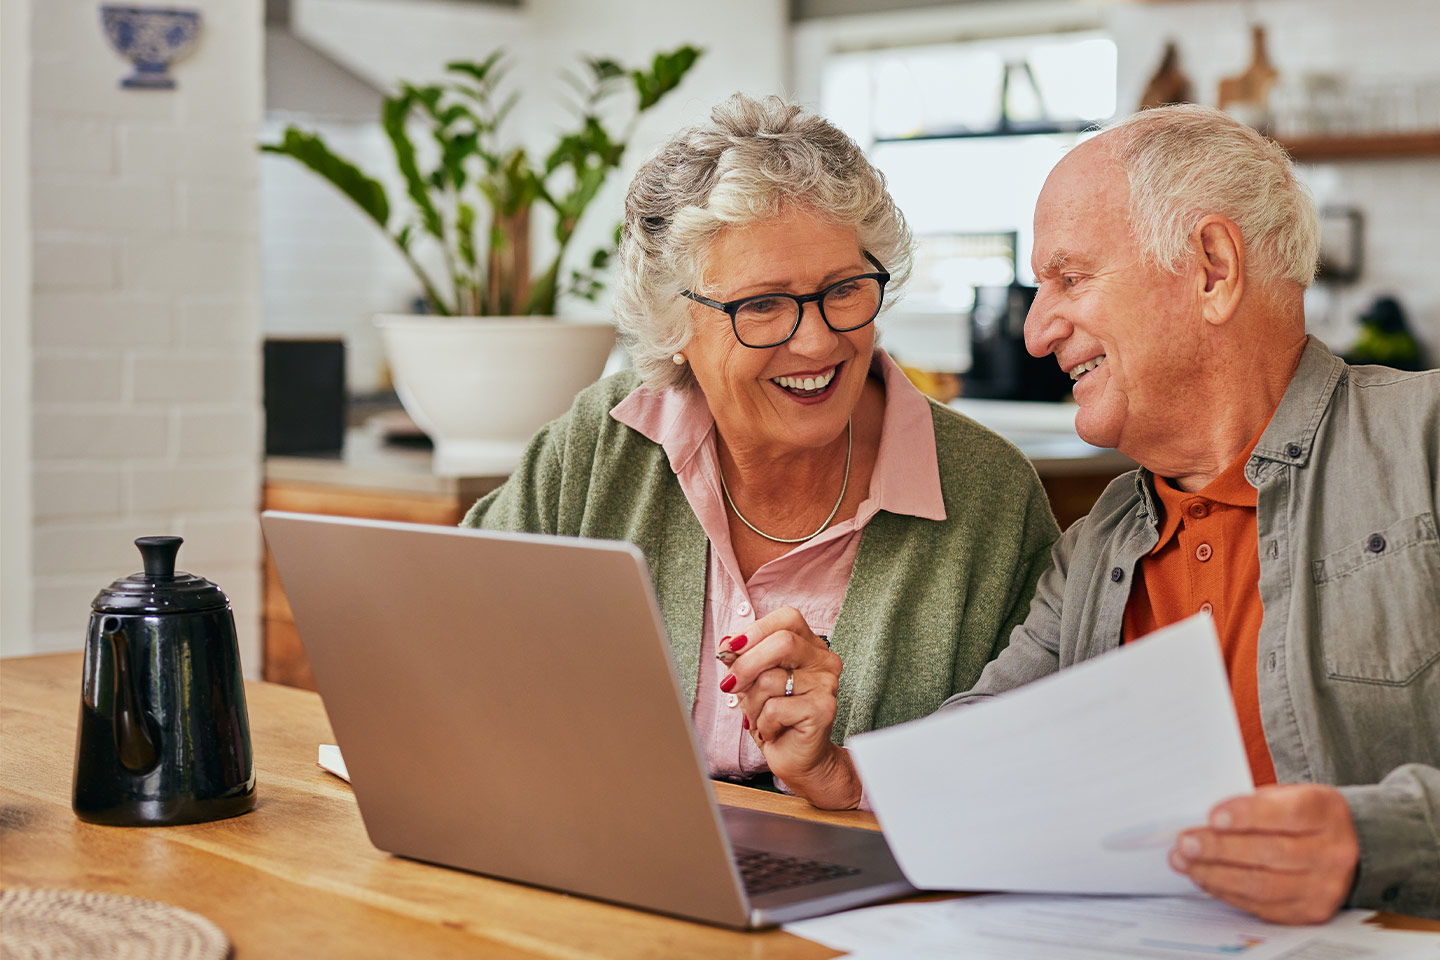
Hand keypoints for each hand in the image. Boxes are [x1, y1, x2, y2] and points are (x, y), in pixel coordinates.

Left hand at [718, 606, 861, 808]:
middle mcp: (824, 660)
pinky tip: (772, 730)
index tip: (730, 647)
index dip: (756, 630)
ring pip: (771, 679)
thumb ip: (743, 658)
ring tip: (759, 717)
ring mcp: (827, 684)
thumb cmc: (777, 716)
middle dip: (746, 664)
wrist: (798, 757)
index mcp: (810, 645)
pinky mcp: (823, 709)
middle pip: (782, 642)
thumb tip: (727, 645)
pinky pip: (775, 708)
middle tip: (729, 685)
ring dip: (752, 703)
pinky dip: (763, 723)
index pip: (787, 619)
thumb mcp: (754, 681)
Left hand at [1169, 784, 1358, 923]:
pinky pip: (1262, 905)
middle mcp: (1333, 852)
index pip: (1288, 814)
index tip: (1213, 817)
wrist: (1346, 846)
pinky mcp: (1311, 911)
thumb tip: (1201, 821)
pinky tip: (1205, 878)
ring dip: (1216, 874)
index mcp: (1325, 812)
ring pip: (1263, 885)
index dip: (1248, 816)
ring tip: (1184, 862)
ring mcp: (1325, 886)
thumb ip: (1251, 805)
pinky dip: (1227, 891)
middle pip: (1271, 853)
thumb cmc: (1300, 816)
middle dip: (1220, 849)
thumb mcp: (1284, 796)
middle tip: (1185, 844)